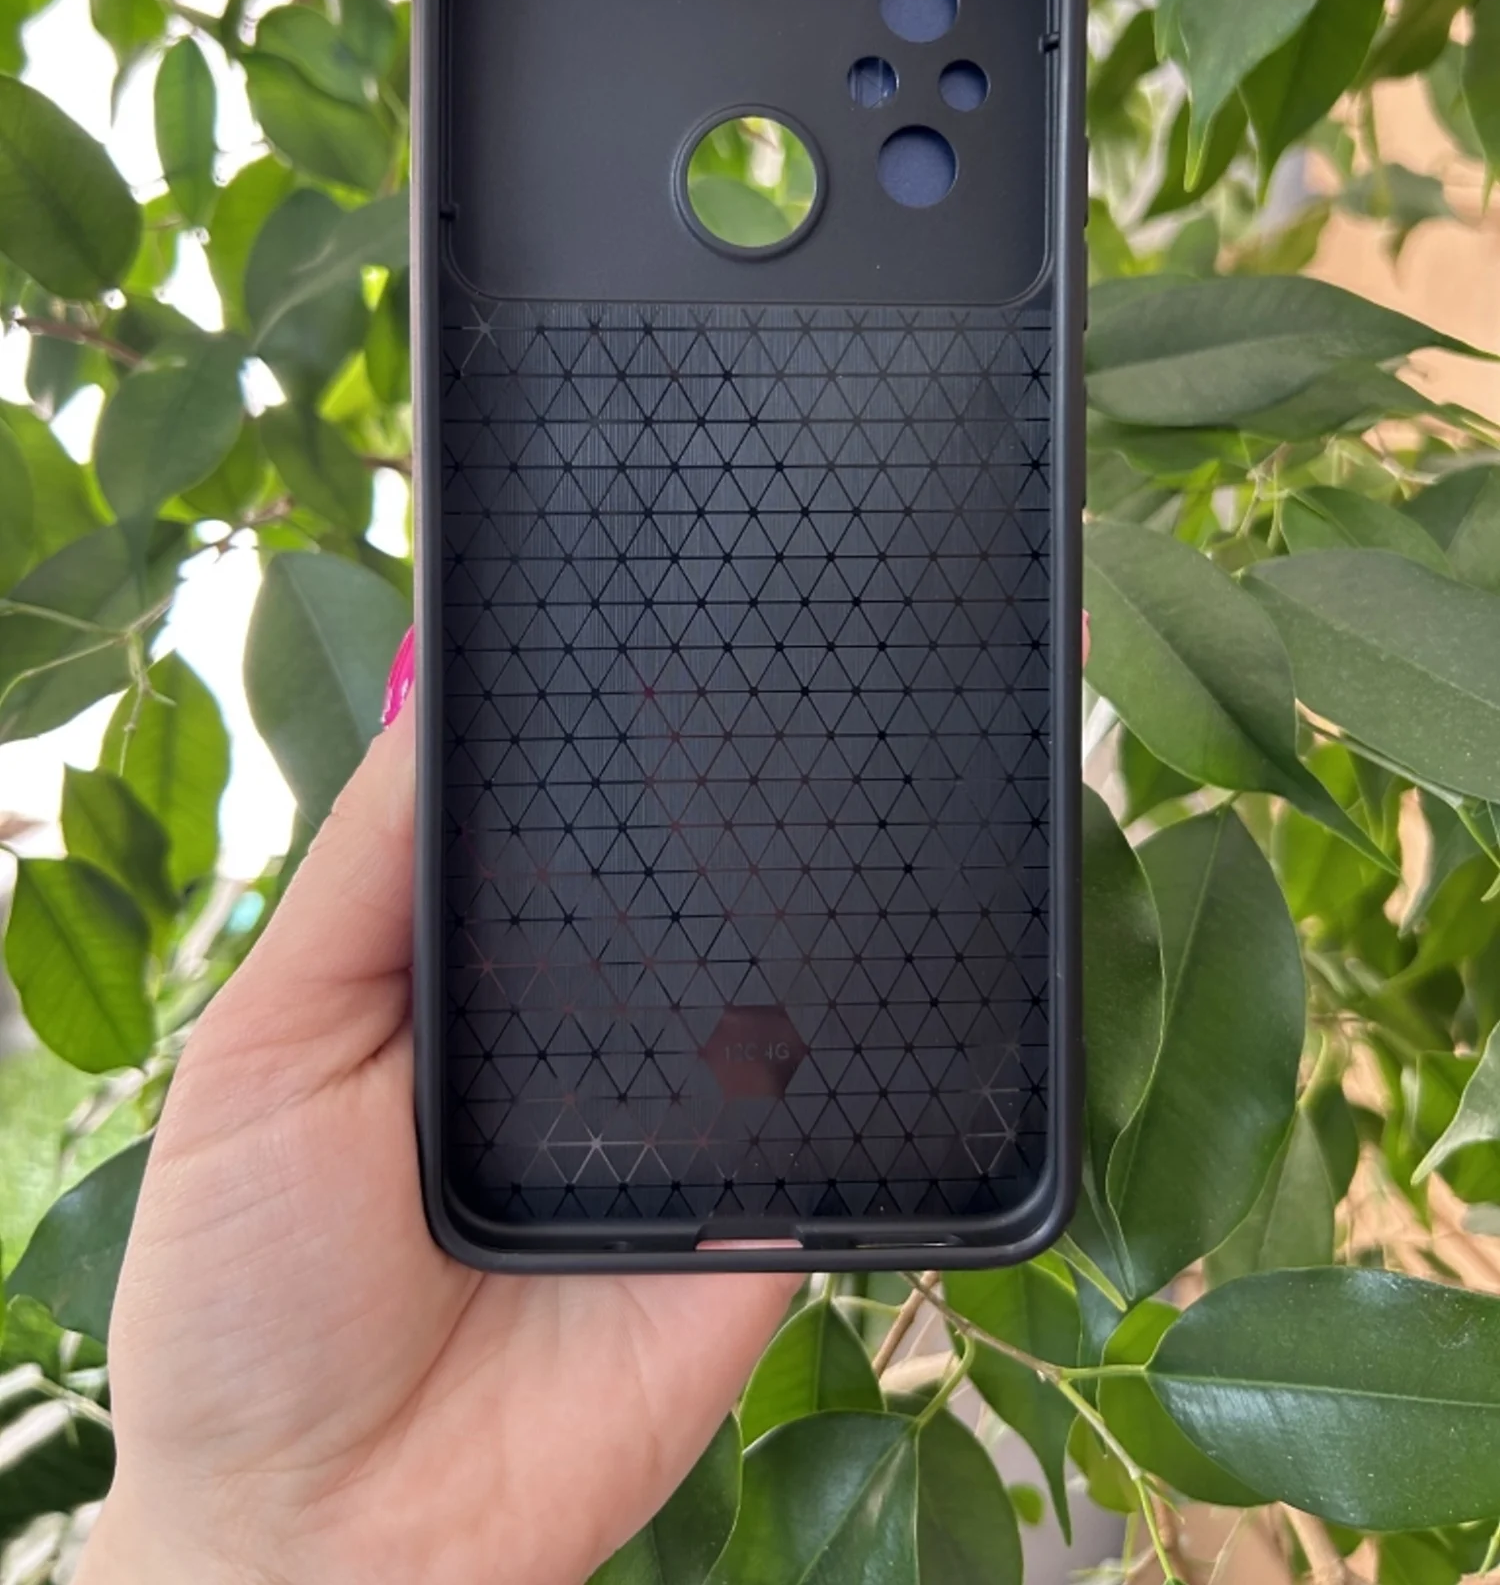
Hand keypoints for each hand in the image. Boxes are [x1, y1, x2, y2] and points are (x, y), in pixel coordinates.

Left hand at [79, 699, 796, 1584]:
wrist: (331, 1540)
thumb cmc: (248, 1292)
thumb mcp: (265, 1047)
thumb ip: (358, 879)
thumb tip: (442, 699)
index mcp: (471, 978)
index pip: (558, 828)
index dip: (598, 742)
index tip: (657, 630)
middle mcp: (588, 1035)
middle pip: (681, 889)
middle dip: (730, 798)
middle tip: (796, 671)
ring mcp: (683, 1125)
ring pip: (777, 981)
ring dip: (817, 899)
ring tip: (873, 766)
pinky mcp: (759, 1221)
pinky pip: (838, 1120)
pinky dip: (874, 1048)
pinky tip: (902, 947)